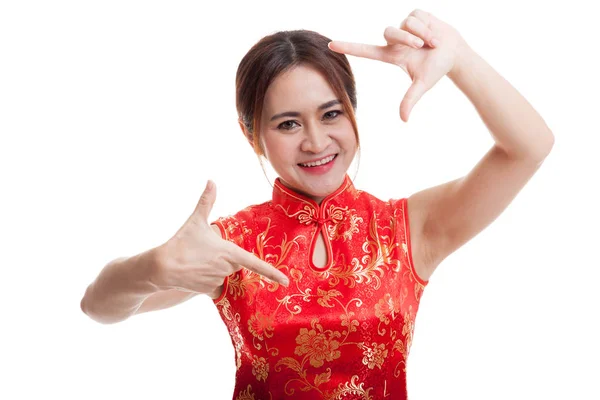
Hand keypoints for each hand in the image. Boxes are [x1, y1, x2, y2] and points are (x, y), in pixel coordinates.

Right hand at [152, 181, 288, 295]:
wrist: (161, 267)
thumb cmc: (181, 242)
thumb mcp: (195, 220)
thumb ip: (206, 201)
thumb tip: (211, 181)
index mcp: (229, 253)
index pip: (256, 264)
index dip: (272, 273)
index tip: (286, 281)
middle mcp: (227, 269)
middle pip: (235, 264)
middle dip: (225, 258)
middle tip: (206, 252)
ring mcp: (218, 281)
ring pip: (224, 275)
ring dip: (215, 269)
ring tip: (197, 261)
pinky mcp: (208, 291)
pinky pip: (216, 287)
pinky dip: (209, 281)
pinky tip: (195, 274)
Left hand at [328, 9, 469, 121]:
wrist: (454, 53)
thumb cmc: (436, 69)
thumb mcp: (423, 85)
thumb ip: (410, 100)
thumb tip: (403, 119)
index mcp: (391, 55)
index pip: (365, 50)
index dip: (349, 47)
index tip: (331, 45)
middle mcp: (394, 40)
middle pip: (389, 33)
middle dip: (407, 38)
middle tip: (421, 46)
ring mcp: (404, 26)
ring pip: (405, 23)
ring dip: (421, 33)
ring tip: (433, 43)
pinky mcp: (415, 15)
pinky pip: (417, 17)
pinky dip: (428, 26)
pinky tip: (434, 34)